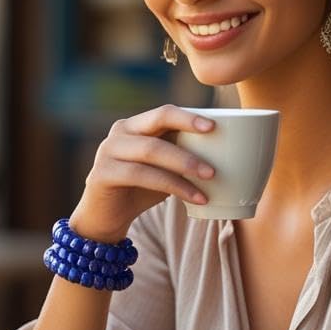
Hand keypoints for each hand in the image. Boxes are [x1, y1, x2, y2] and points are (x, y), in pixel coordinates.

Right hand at [68, 105, 216, 242]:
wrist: (104, 217)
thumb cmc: (140, 189)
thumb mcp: (162, 169)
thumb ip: (180, 155)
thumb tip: (227, 154)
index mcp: (135, 125)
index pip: (163, 112)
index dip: (188, 117)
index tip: (214, 126)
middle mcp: (119, 132)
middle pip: (157, 123)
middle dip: (189, 134)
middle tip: (215, 154)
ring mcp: (107, 151)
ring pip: (152, 150)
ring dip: (185, 164)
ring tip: (211, 179)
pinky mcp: (102, 173)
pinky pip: (142, 175)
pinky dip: (172, 186)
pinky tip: (193, 199)